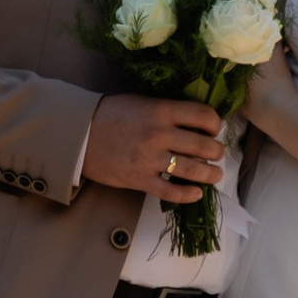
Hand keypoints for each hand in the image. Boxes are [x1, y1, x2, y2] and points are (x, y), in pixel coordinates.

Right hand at [82, 94, 228, 202]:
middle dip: (216, 151)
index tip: (214, 130)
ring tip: (215, 174)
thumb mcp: (142, 102)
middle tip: (217, 154)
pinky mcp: (140, 180)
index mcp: (161, 111)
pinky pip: (171, 192)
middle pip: (204, 146)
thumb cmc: (110, 114)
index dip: (215, 124)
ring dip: (210, 174)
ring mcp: (150, 159)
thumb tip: (194, 123)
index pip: (203, 116)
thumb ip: (167, 111)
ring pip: (193, 171)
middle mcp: (160, 135)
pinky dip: (188, 195)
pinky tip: (196, 193)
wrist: (80, 135)